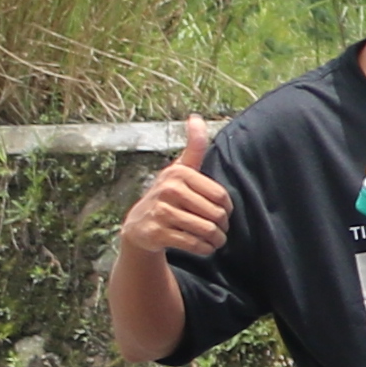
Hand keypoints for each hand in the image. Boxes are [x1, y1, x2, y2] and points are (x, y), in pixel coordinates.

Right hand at [115, 121, 230, 263]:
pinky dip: (204, 249)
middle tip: (218, 229)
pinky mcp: (156, 232)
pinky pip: (194, 244)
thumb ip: (193, 147)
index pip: (221, 196)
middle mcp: (167, 189)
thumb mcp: (180, 169)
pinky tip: (203, 247)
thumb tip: (196, 117)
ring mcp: (160, 211)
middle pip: (215, 215)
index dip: (227, 209)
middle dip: (222, 226)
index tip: (221, 212)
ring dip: (216, 240)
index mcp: (178, 173)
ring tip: (214, 240)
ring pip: (206, 231)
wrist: (139, 226)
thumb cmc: (168, 195)